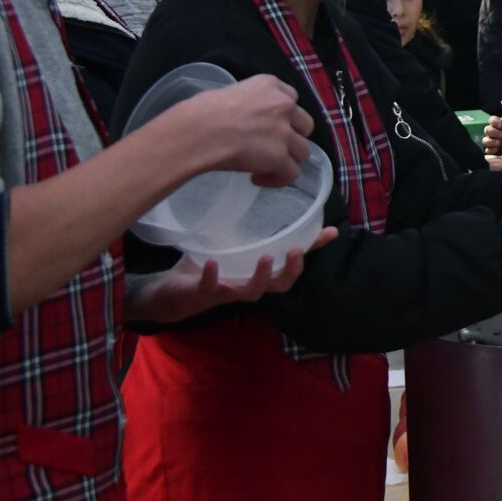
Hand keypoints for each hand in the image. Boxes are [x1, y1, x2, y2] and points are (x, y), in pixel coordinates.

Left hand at [125, 227, 337, 323]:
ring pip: (252, 291)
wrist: (171, 291)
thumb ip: (254, 233)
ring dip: (261, 276)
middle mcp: (249, 285)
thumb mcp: (235, 246)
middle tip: (295, 250)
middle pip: (280, 284)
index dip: (313, 249)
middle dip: (291, 269)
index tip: (330, 232)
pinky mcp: (203, 293)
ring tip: (266, 257)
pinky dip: (213, 276)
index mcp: (260, 273)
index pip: (294, 263)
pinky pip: (211, 288)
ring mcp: (228, 291)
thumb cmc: (210, 267)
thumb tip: (269, 207)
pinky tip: (214, 264)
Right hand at [188, 75, 313, 185]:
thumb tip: (247, 117)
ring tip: (264, 167)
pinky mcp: (280, 156)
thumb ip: (250, 102)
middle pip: (304, 125)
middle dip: (291, 137)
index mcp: (270, 85)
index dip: (284, 116)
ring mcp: (284, 131)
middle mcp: (283, 105)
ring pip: (302, 151)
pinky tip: (258, 179)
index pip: (291, 99)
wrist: (195, 133)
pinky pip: (291, 173)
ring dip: (286, 160)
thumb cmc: (199, 113)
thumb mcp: (229, 94)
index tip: (271, 126)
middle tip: (271, 147)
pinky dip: (277, 179)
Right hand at [482, 115, 501, 155]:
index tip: (501, 125)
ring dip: (491, 141)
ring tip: (499, 143)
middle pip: (487, 130)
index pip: (492, 120)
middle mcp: (492, 132)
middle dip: (494, 132)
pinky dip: (491, 150)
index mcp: (498, 124)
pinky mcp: (492, 150)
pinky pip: (487, 150)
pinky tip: (497, 149)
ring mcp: (491, 141)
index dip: (495, 122)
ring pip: (485, 140)